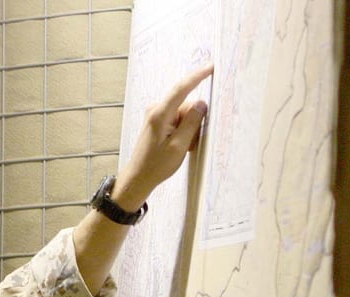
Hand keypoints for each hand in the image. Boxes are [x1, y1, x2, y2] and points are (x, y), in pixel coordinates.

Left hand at [114, 64, 212, 209]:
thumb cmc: (156, 165)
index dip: (197, 76)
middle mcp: (156, 110)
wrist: (138, 177)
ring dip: (189, 129)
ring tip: (183, 147)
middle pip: (186, 105)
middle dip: (195, 121)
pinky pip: (178, 120)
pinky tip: (179, 146)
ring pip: (184, 114)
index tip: (211, 66)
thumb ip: (192, 123)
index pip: (181, 88)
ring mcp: (156, 115)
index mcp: (160, 114)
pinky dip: (183, 132)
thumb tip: (202, 103)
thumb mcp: (179, 146)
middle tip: (191, 143)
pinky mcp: (157, 121)